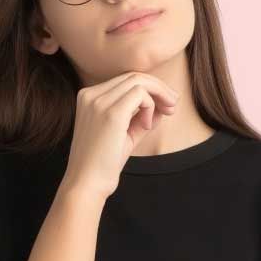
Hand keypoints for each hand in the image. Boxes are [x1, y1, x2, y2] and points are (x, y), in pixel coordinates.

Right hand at [62, 71, 178, 199]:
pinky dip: (150, 107)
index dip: (149, 89)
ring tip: (168, 111)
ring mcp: (98, 101)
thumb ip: (141, 117)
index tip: (165, 105)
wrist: (87, 184)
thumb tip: (163, 104)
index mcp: (88, 97)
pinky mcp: (111, 112)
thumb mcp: (124, 134)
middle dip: (159, 88)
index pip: (125, 81)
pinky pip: (140, 94)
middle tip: (173, 105)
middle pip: (133, 76)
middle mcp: (90, 95)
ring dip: (159, 94)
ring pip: (139, 81)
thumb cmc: (103, 163)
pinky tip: (147, 126)